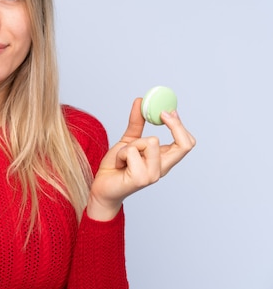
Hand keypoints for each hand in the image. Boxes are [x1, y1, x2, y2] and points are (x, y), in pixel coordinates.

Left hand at [87, 98, 195, 220]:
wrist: (102, 187)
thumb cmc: (117, 166)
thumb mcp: (127, 141)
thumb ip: (136, 123)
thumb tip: (140, 101)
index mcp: (163, 159)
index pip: (187, 143)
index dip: (180, 125)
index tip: (166, 111)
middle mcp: (162, 168)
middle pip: (184, 144)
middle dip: (175, 124)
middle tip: (161, 113)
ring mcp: (153, 175)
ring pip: (150, 141)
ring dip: (131, 144)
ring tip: (124, 156)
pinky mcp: (141, 178)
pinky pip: (132, 151)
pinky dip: (122, 153)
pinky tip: (119, 163)